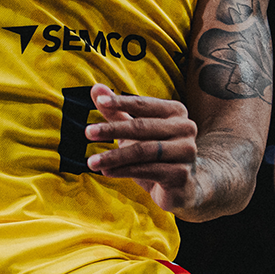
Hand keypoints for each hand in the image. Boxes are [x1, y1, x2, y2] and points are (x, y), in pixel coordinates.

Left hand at [84, 82, 201, 211]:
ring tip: (92, 161)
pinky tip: (107, 171)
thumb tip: (96, 88)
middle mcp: (185, 128)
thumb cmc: (156, 153)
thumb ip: (117, 110)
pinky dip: (125, 171)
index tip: (100, 102)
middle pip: (142, 127)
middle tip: (88, 132)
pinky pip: (148, 170)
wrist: (184, 185)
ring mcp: (186, 151)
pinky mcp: (181, 174)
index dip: (121, 101)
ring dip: (114, 156)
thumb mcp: (136, 131)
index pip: (143, 104)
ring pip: (143, 151)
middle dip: (112, 130)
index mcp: (176, 112)